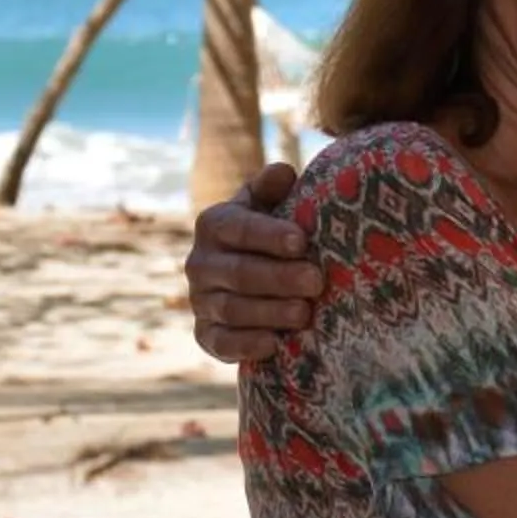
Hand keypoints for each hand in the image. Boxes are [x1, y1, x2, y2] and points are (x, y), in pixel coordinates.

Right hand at [185, 163, 324, 363]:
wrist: (252, 278)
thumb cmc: (271, 232)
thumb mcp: (270, 205)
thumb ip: (273, 187)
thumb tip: (283, 173)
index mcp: (214, 224)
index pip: (238, 228)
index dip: (269, 235)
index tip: (301, 242)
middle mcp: (200, 262)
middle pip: (239, 273)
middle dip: (279, 278)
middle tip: (316, 281)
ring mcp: (200, 300)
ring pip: (232, 309)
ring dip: (270, 312)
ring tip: (305, 312)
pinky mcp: (206, 335)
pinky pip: (221, 343)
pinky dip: (247, 345)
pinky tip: (275, 343)